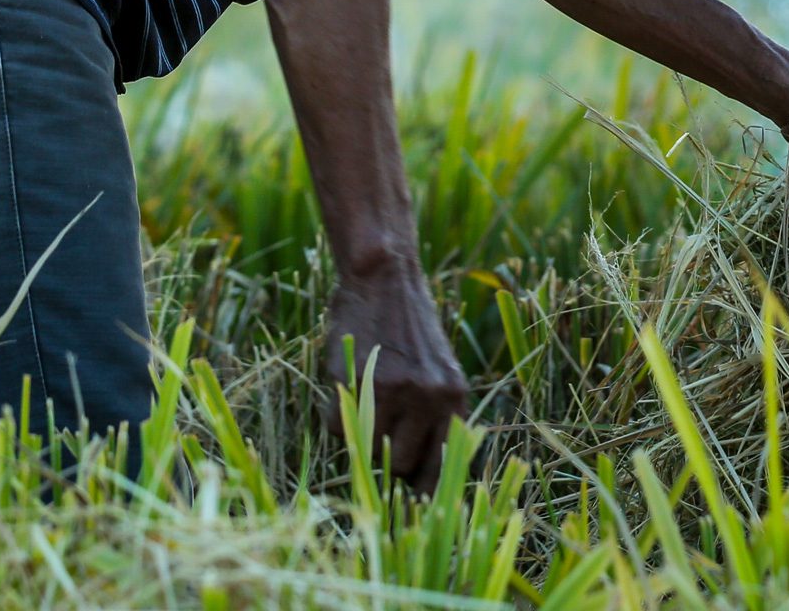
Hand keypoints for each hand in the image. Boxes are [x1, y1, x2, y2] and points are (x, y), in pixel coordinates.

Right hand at [323, 261, 467, 494]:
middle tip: (376, 432)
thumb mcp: (437, 369)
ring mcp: (397, 392)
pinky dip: (334, 417)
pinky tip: (343, 385)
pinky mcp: (361, 384)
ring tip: (361, 402)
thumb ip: (432, 413)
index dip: (425, 492)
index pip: (444, 465)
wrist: (385, 277)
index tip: (411, 510)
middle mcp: (432, 398)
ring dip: (358, 437)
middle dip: (385, 459)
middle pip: (401, 467)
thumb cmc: (407, 326)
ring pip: (368, 452)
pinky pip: (338, 428)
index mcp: (454, 397)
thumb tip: (413, 473)